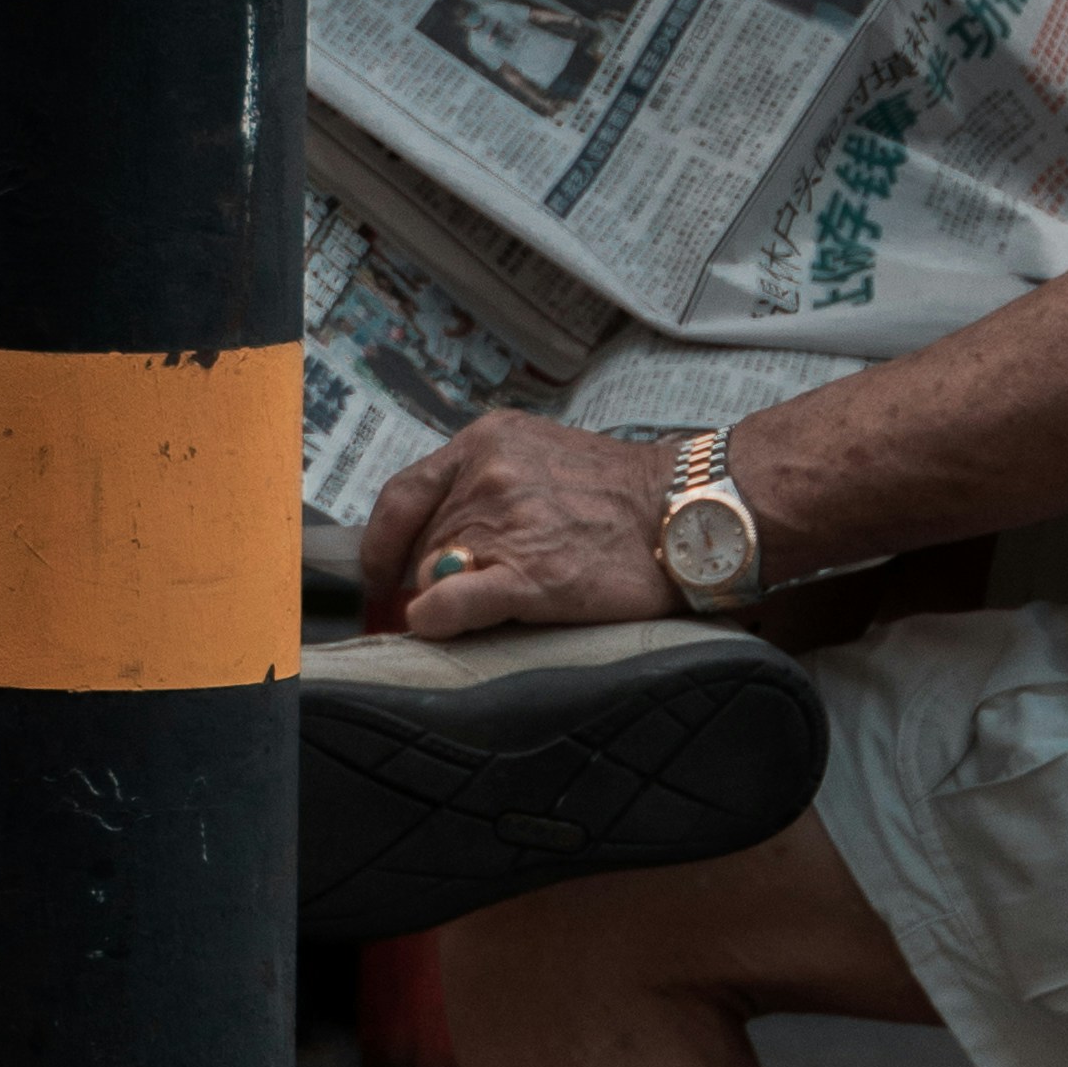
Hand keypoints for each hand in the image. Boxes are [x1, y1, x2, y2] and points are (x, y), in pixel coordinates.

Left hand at [362, 410, 678, 634]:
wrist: (687, 512)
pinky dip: (436, 620)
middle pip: (419, 541)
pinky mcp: (529, 574)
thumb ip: (482, 487)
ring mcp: (507, 522)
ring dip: (443, 598)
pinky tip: (444, 625)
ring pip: (431, 575)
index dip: (383, 542)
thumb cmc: (619, 495)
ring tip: (491, 603)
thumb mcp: (538, 458)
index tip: (381, 573)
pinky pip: (450, 604)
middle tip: (451, 599)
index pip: (403, 494)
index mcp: (487, 441)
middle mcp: (489, 473)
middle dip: (424, 575)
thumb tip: (429, 547)